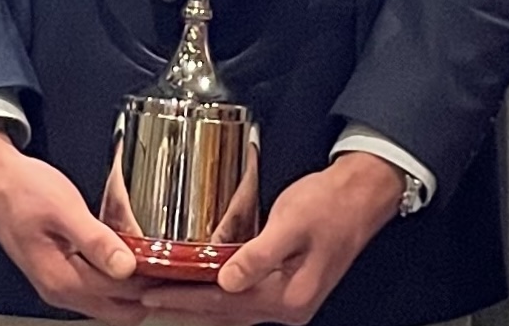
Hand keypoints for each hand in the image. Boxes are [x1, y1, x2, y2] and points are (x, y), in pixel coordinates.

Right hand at [0, 122, 149, 324]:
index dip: (150, 280)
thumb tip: (126, 267)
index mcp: (61, 280)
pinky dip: (118, 275)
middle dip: (147, 288)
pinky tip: (128, 251)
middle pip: (120, 308)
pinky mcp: (61, 272)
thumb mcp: (63, 208)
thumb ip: (95, 240)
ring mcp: (60, 284)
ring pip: (111, 300)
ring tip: (153, 255)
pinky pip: (99, 286)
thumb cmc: (21, 189)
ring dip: (134, 283)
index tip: (172, 262)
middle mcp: (61, 291)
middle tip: (169, 260)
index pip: (121, 295)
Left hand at [140, 152, 405, 321]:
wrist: (361, 196)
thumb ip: (259, 255)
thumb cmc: (329, 205)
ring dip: (199, 302)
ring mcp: (288, 297)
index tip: (153, 293)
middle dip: (184, 305)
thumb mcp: (291, 225)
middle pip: (225, 312)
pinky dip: (218, 293)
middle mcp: (288, 305)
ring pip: (233, 307)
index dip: (186, 299)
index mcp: (289, 297)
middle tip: (147, 298)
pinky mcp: (286, 283)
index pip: (225, 303)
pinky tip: (202, 284)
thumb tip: (227, 283)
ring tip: (165, 295)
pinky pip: (244, 296)